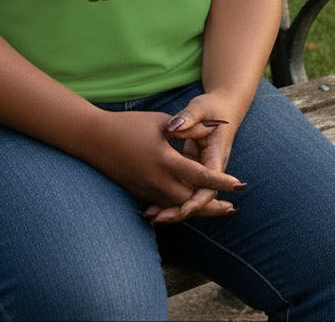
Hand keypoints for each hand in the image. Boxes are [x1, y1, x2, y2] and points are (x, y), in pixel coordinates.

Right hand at [81, 109, 244, 219]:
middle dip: (213, 205)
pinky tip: (190, 207)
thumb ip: (190, 128)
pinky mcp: (140, 193)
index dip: (221, 181)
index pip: (200, 175)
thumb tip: (216, 126)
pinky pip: (165, 205)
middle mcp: (157, 180)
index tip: (240, 185)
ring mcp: (147, 190)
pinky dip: (180, 207)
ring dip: (198, 210)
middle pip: (192, 200)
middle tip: (233, 208)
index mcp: (165, 160)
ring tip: (218, 212)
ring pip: (179, 206)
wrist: (95, 139)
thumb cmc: (130, 125)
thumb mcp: (161, 122)